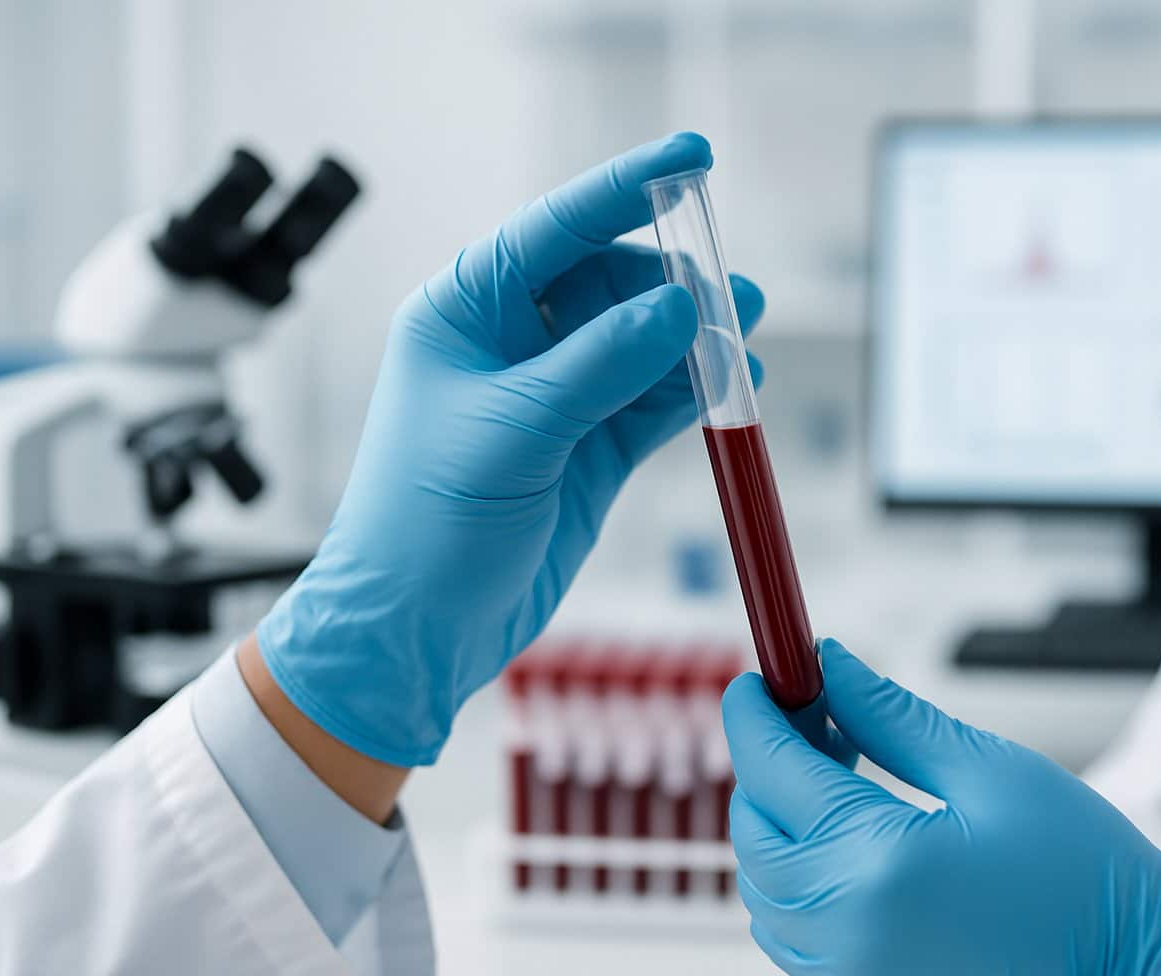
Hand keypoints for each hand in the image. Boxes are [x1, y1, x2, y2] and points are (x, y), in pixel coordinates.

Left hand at [257, 133, 763, 765]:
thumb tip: (681, 307)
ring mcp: (553, 398)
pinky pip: (652, 403)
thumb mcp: (515, 429)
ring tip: (745, 333)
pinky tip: (734, 384)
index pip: (555, 229)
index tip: (692, 159)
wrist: (415, 631)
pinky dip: (692, 393)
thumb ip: (601, 363)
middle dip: (672, 283)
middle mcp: (510, 345)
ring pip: (640, 344)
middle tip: (731, 291)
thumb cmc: (426, 523)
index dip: (626, 191)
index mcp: (465, 313)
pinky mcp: (586, 450)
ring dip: (693, 340)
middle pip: (609, 284)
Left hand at [723, 639, 1160, 975]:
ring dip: (782, 823)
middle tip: (818, 718)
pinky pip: (792, 933)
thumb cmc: (1087, 882)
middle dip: (769, 764)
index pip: (773, 769)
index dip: (756, 712)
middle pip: (754, 829)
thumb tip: (831, 666)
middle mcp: (844, 932)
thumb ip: (892, 716)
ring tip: (843, 775)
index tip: (762, 677)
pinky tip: (852, 842)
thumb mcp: (992, 771)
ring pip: (764, 886)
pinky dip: (800, 880)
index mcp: (876, 865)